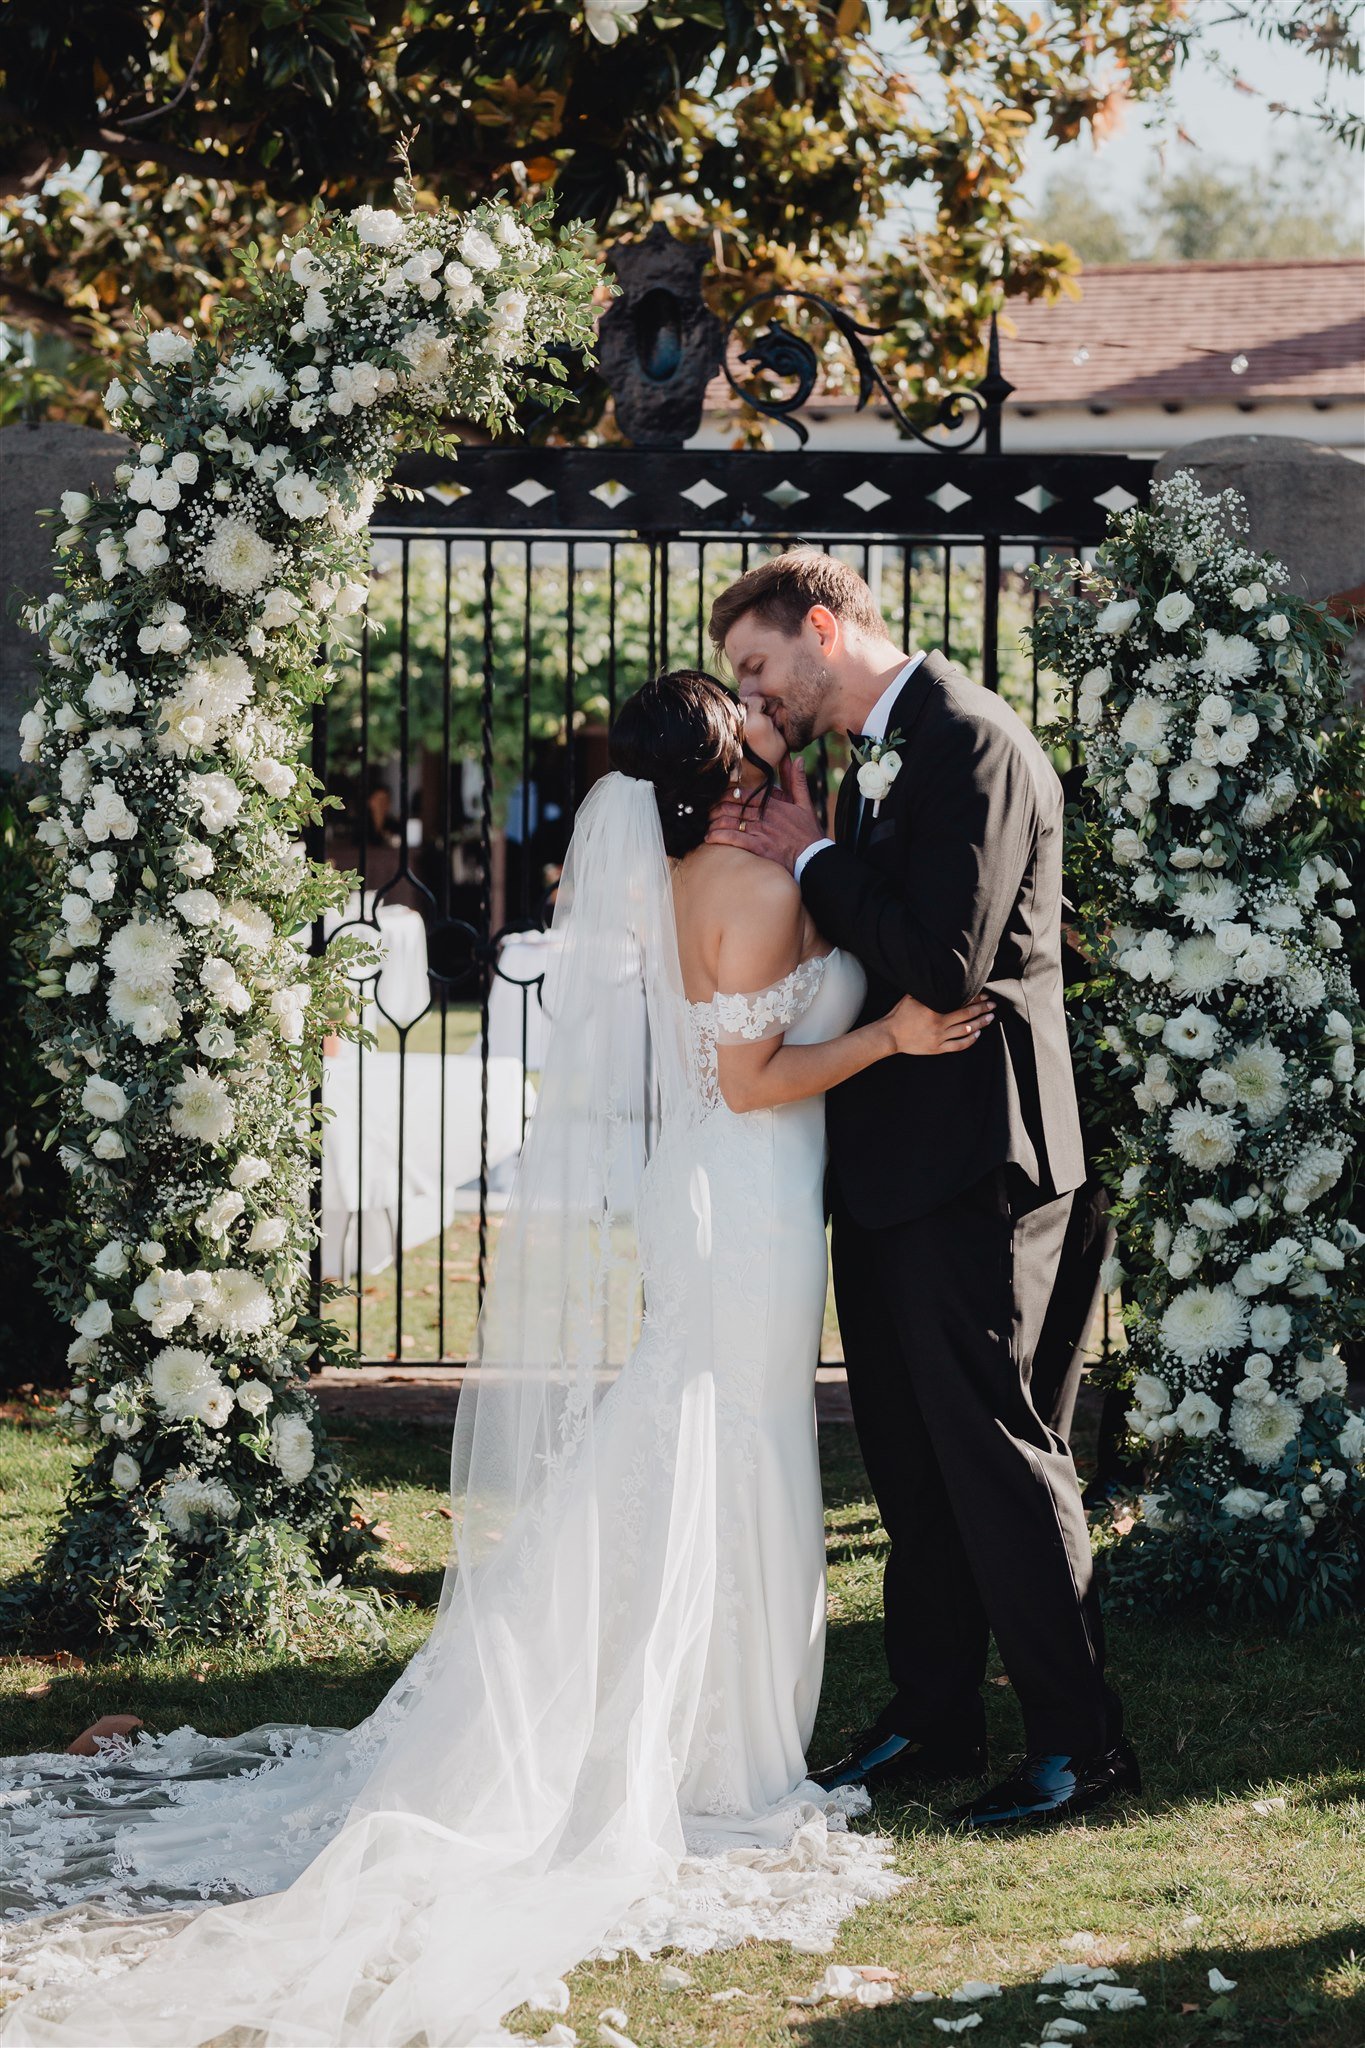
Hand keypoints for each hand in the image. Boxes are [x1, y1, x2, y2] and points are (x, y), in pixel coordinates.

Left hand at [705, 756, 824, 872]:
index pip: (744, 794)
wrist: (814, 857)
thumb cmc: (808, 832)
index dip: (726, 794)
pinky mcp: (759, 848)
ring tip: (708, 826)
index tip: (718, 797)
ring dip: (715, 822)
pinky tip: (710, 838)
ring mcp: (761, 832)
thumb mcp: (805, 803)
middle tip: (708, 812)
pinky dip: (719, 837)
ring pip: (730, 821)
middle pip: (732, 807)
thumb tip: (796, 758)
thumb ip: (797, 780)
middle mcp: (764, 816)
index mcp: (773, 804)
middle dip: (716, 809)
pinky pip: (734, 839)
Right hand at [885, 992, 994, 1056]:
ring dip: (980, 1024)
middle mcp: (939, 1024)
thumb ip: (928, 990)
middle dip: (982, 1010)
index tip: (985, 995)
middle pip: (967, 1016)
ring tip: (990, 1018)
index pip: (961, 1003)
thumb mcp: (912, 996)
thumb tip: (939, 976)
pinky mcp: (937, 1049)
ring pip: (966, 1031)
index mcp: (934, 1010)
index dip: (975, 999)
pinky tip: (977, 1034)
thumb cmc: (900, 1014)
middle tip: (993, 1005)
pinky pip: (958, 1045)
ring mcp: (939, 1038)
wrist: (890, 1035)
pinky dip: (970, 1040)